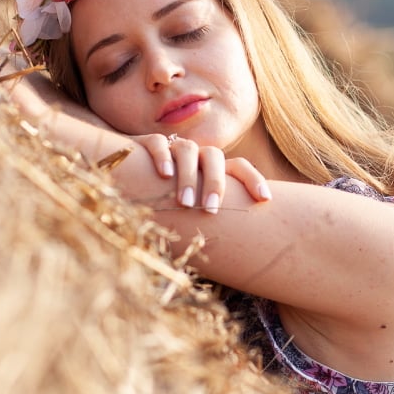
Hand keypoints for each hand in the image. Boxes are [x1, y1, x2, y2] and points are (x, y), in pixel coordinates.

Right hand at [135, 134, 271, 213]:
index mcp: (212, 167)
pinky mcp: (146, 143)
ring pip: (187, 150)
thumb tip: (237, 250)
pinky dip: (162, 156)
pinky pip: (158, 143)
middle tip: (210, 210)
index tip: (265, 200)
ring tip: (184, 202)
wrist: (128, 176)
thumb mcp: (193, 207)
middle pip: (214, 157)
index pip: (239, 166)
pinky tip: (164, 175)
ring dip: (188, 176)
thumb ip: (210, 217)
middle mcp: (196, 155)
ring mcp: (172, 147)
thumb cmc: (168, 200)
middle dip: (215, 183)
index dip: (254, 179)